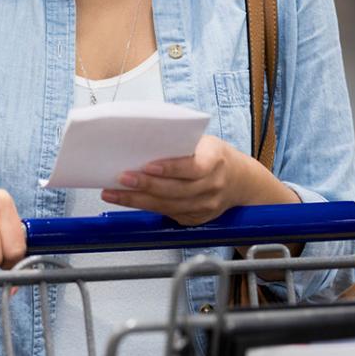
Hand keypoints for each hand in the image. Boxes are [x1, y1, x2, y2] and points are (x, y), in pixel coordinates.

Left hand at [102, 135, 291, 225]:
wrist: (242, 181)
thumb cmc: (214, 156)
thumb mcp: (204, 143)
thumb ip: (180, 143)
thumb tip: (141, 136)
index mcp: (216, 161)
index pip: (193, 168)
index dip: (170, 168)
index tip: (147, 166)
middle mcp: (212, 186)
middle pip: (175, 190)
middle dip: (145, 186)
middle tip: (121, 178)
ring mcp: (205, 206)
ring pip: (167, 206)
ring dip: (137, 200)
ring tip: (113, 193)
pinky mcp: (195, 218)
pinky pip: (166, 214)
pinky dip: (144, 207)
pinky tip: (127, 200)